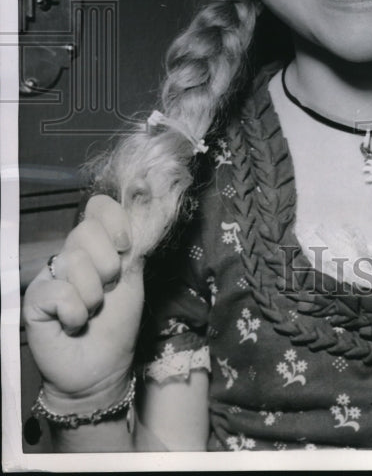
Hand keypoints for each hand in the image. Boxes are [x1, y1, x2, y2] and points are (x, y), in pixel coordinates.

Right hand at [22, 195, 144, 410]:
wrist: (102, 368)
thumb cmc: (117, 323)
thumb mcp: (133, 277)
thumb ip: (134, 242)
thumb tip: (144, 196)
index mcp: (95, 245)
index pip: (98, 206)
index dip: (114, 221)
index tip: (125, 247)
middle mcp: (69, 254)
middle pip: (86, 231)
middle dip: (108, 267)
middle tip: (107, 292)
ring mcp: (49, 276)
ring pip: (76, 262)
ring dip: (94, 296)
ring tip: (90, 312)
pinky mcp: (33, 300)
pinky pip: (60, 292)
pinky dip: (75, 314)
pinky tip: (73, 325)